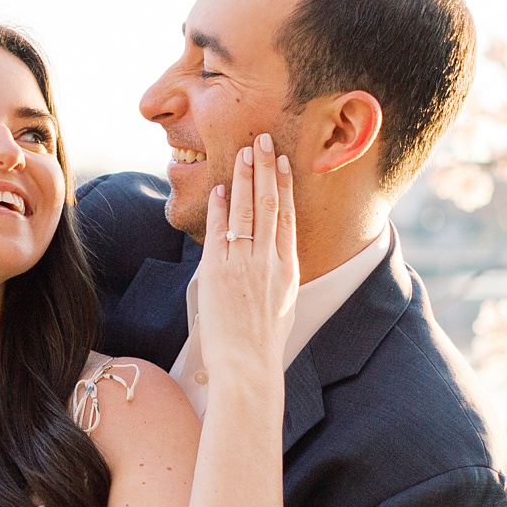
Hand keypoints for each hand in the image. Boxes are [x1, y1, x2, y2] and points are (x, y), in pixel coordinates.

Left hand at [199, 133, 299, 385]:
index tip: (282, 162)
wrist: (248, 366)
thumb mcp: (280, 305)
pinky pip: (220, 232)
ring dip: (243, 179)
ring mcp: (245, 265)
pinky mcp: (219, 273)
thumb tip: (267, 260)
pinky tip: (220, 189)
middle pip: (269, 204)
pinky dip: (220, 209)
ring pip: (246, 211)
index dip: (284, 186)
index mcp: (288, 269)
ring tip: (244, 152)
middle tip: (262, 140)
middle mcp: (269, 261)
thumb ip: (274, 277)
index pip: (287, 216)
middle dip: (265, 169)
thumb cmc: (262, 343)